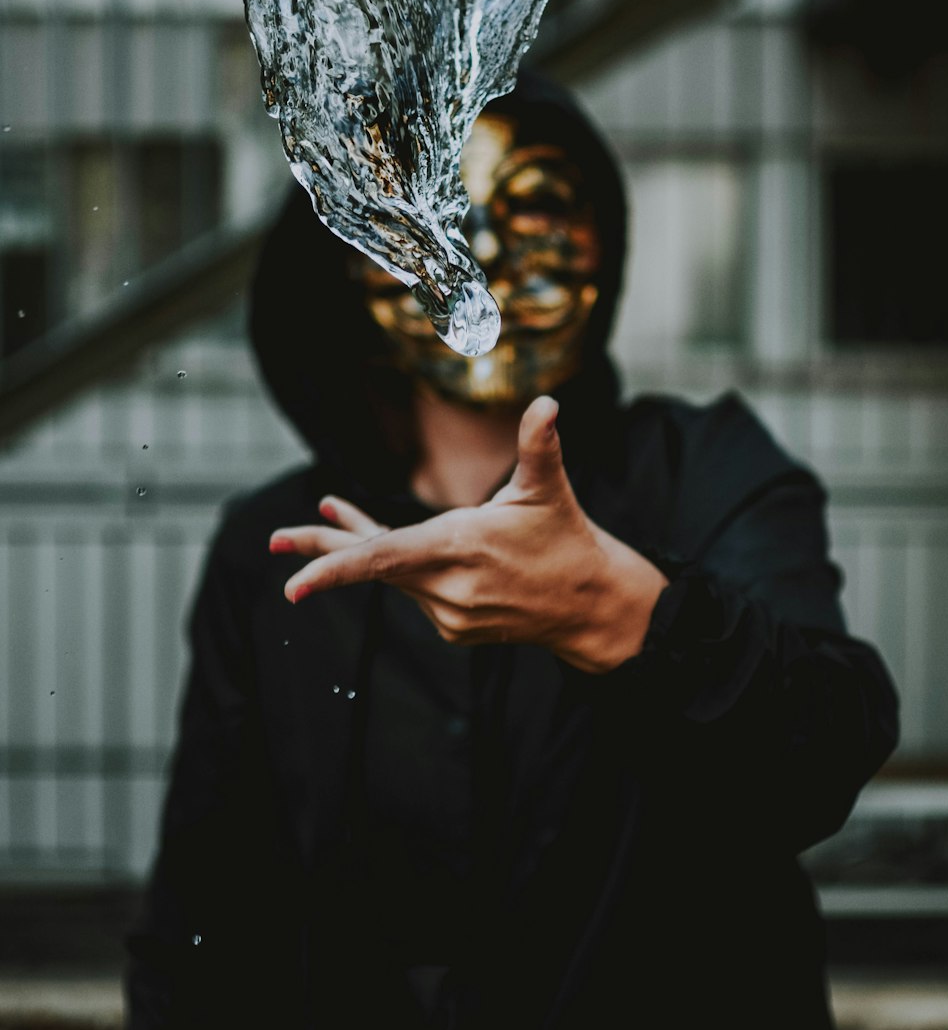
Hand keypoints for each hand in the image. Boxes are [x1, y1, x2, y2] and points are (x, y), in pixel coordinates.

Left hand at [269, 396, 666, 672]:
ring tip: (331, 509)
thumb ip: (540, 445)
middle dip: (322, 547)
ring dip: (362, 545)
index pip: (386, 558)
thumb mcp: (550, 489)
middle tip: (274, 541)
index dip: (336, 567)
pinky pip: (412, 589)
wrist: (590, 607)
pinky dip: (396, 565)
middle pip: (372, 565)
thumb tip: (548, 402)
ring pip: (391, 574)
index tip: (293, 584)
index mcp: (462, 547)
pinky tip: (398, 543)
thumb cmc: (567, 538)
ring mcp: (449, 613)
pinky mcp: (452, 627)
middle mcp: (448, 587)